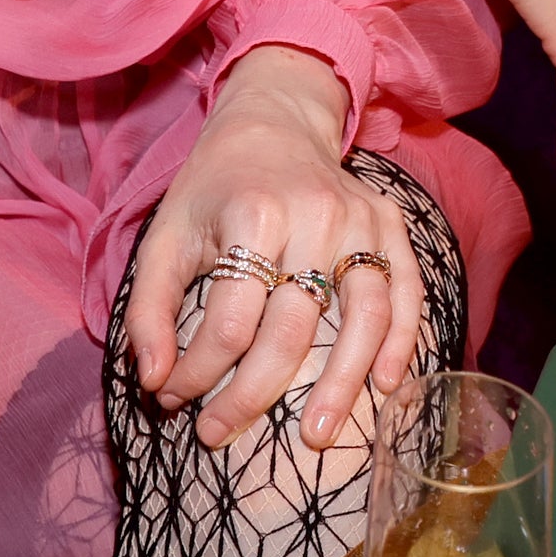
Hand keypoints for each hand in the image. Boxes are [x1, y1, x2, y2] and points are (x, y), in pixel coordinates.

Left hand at [124, 46, 419, 450]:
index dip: (199, 372)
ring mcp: (361, 219)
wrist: (273, 119)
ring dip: (343, 384)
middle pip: (292, 329)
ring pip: (364, 316)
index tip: (173, 398)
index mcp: (253, 214)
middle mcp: (314, 215)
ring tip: (316, 436)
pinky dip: (403, 340)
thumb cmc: (213, 188)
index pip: (230, 320)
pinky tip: (387, 385)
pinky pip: (406, 291)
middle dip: (253, 394)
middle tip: (221, 434)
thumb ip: (149, 310)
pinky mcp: (390, 224)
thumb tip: (155, 381)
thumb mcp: (164, 237)